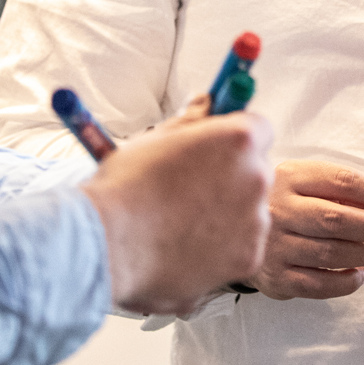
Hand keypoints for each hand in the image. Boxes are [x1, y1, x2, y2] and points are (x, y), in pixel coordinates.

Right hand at [80, 92, 273, 314]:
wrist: (105, 243)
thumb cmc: (126, 187)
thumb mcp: (156, 138)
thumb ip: (193, 120)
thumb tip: (208, 104)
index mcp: (239, 140)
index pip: (258, 129)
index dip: (235, 139)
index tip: (217, 148)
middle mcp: (256, 178)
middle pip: (255, 172)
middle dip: (230, 178)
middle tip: (190, 190)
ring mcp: (254, 222)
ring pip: (248, 214)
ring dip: (225, 216)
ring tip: (178, 225)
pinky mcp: (246, 260)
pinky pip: (238, 249)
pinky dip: (218, 251)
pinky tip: (182, 249)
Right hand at [247, 160, 363, 299]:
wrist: (236, 228)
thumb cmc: (288, 203)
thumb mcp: (308, 183)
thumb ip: (345, 192)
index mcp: (291, 177)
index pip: (343, 182)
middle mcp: (279, 210)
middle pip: (338, 219)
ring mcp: (275, 245)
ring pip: (331, 253)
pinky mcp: (276, 276)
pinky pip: (320, 285)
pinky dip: (348, 281)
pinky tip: (361, 272)